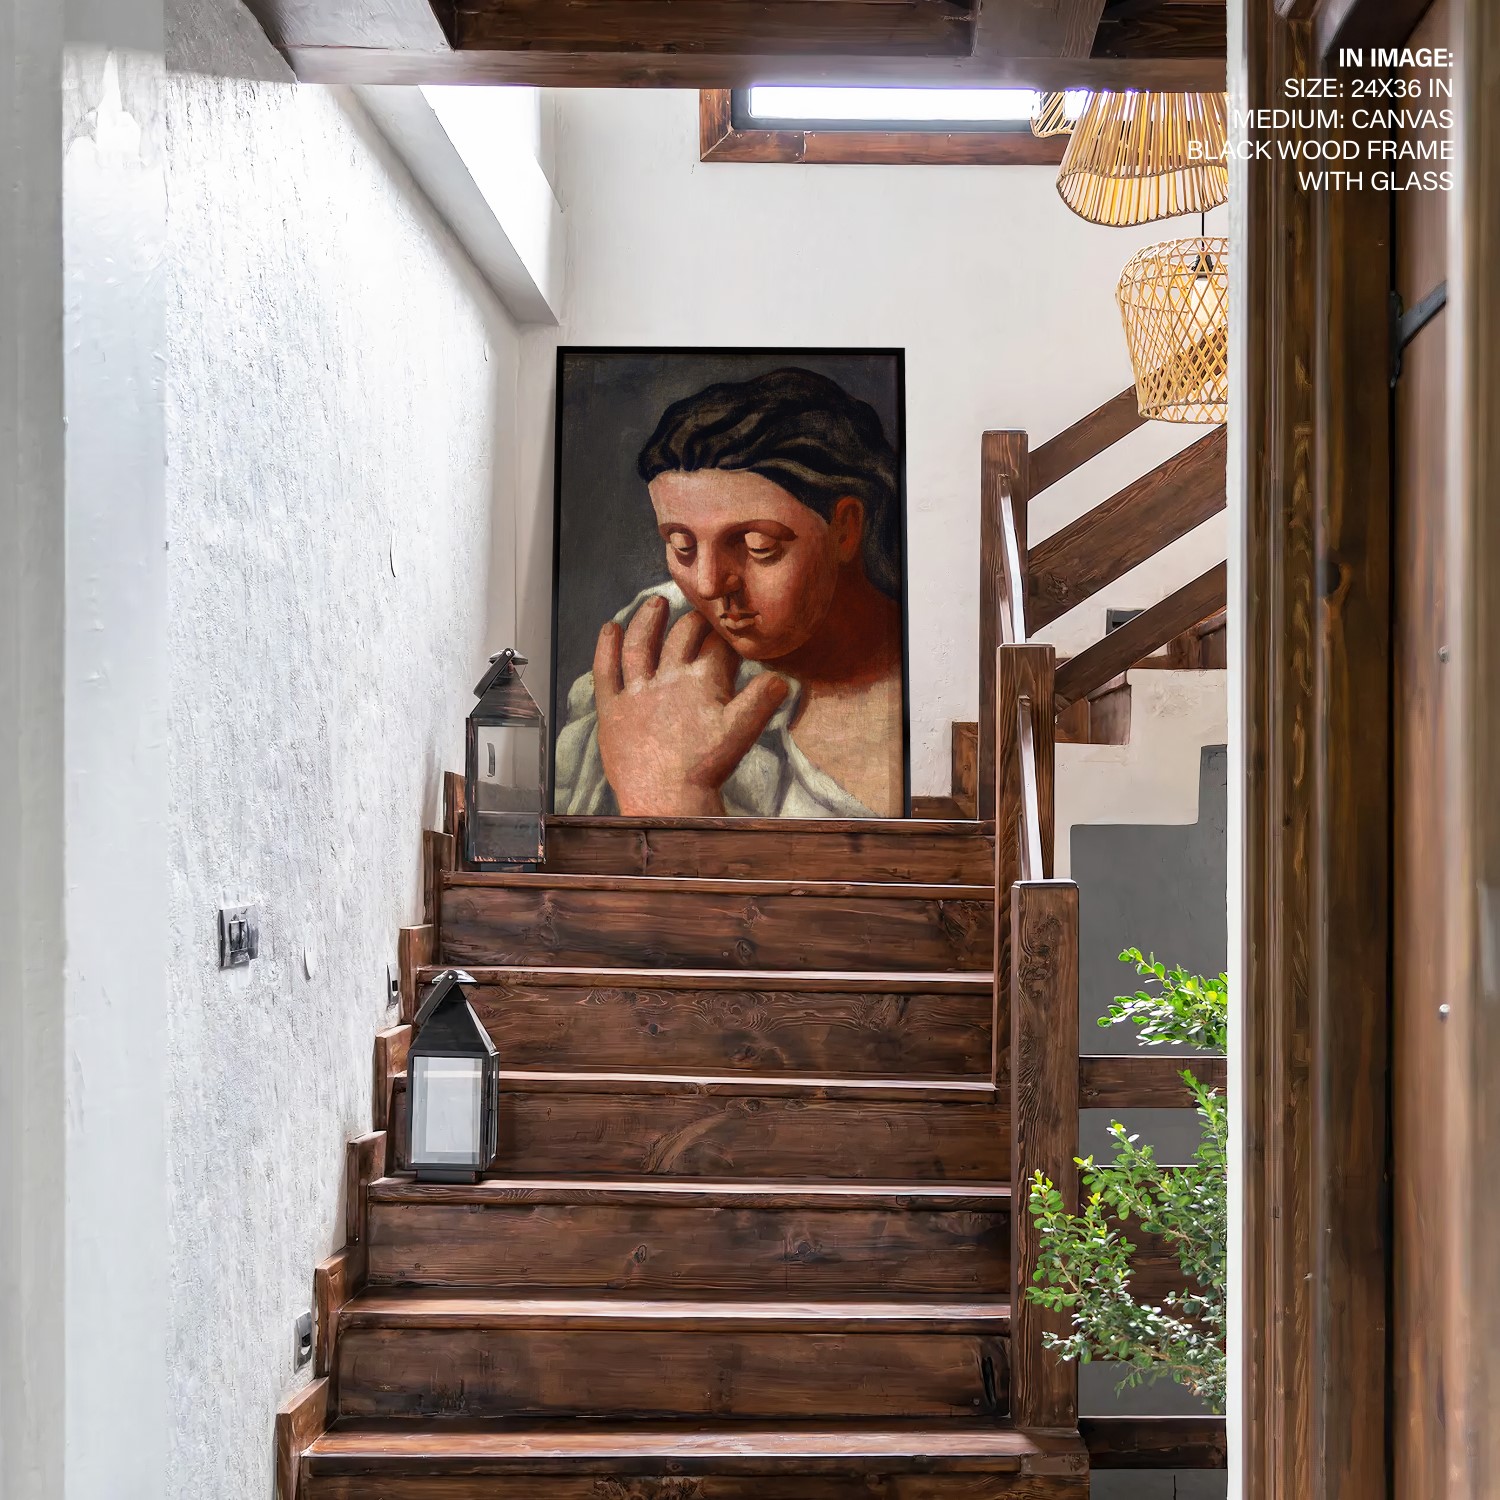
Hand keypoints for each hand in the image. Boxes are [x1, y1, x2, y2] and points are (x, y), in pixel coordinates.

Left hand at [593, 597, 789, 815]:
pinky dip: (606, 647)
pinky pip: (605, 670)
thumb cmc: (705, 768)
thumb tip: (781, 678)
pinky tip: (610, 629)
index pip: (717, 645)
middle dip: (692, 620)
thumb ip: (761, 700)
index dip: (725, 632)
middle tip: (698, 612)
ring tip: (655, 603)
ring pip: (641, 644)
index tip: (727, 624)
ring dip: (648, 620)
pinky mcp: (612, 708)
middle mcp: (668, 677)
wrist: (666, 799)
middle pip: (682, 637)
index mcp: (703, 681)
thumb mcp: (741, 732)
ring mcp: (637, 691)